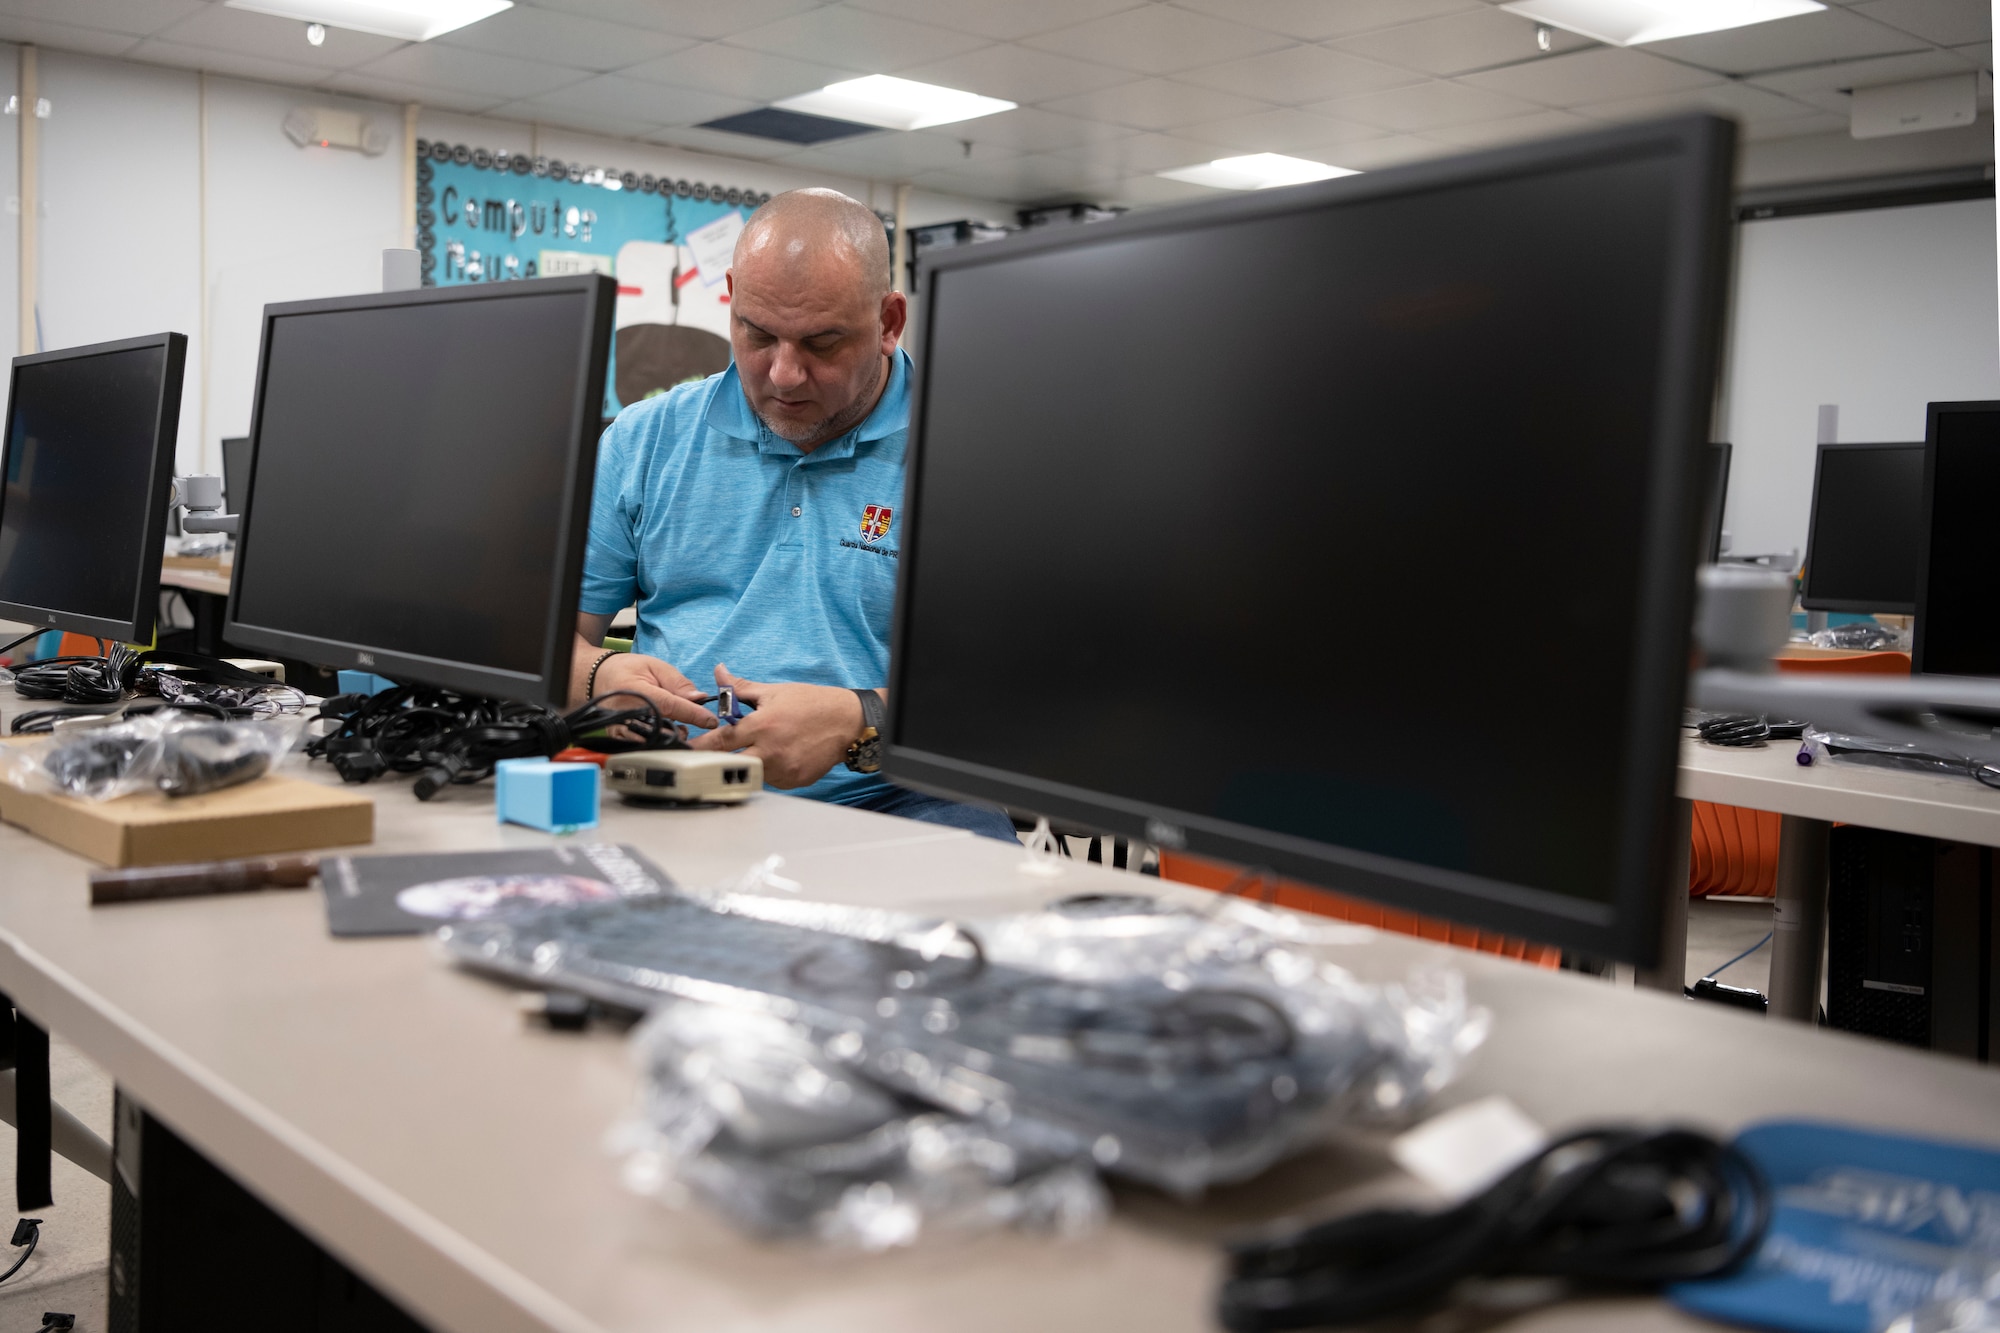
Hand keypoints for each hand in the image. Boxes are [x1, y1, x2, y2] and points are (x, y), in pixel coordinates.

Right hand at [586, 651, 715, 732]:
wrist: (599, 678)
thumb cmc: (627, 670)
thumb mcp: (655, 666)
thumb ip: (678, 683)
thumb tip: (699, 698)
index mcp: (638, 692)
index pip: (671, 706)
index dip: (693, 714)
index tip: (711, 720)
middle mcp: (627, 713)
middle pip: (663, 728)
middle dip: (683, 727)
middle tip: (694, 722)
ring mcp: (621, 729)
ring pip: (654, 741)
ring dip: (672, 737)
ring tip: (679, 727)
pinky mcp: (619, 738)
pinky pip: (643, 746)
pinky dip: (659, 742)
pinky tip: (665, 733)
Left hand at [687, 663, 865, 788]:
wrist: (848, 722)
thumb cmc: (813, 704)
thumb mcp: (775, 691)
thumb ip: (741, 688)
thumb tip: (719, 673)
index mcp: (763, 725)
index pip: (722, 740)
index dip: (701, 746)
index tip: (686, 750)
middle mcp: (771, 751)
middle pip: (731, 763)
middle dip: (721, 759)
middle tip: (712, 757)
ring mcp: (784, 770)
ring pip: (752, 773)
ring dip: (748, 764)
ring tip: (761, 748)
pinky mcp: (794, 781)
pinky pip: (771, 780)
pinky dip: (768, 770)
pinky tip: (778, 756)